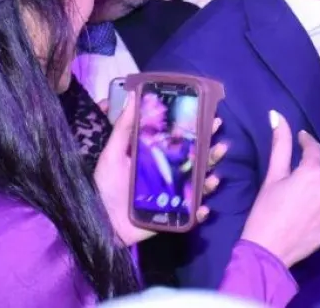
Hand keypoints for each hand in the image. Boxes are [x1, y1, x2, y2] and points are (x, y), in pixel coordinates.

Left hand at [94, 101, 225, 245]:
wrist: (99, 222)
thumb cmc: (105, 186)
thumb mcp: (112, 154)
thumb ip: (124, 128)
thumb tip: (134, 96)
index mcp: (159, 157)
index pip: (184, 140)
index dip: (200, 129)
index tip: (212, 117)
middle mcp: (171, 173)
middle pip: (198, 160)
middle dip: (212, 152)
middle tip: (220, 143)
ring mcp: (174, 194)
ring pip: (199, 184)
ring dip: (211, 180)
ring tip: (214, 177)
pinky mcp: (173, 215)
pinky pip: (192, 213)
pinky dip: (200, 211)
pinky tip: (202, 207)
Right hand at [240, 111, 319, 267]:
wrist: (267, 252)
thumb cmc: (265, 212)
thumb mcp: (272, 177)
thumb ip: (280, 145)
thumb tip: (277, 115)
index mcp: (314, 173)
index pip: (315, 149)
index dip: (307, 142)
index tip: (301, 139)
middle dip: (310, 173)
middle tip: (291, 184)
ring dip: (318, 191)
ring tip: (298, 202)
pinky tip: (306, 216)